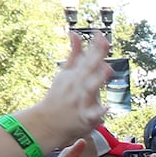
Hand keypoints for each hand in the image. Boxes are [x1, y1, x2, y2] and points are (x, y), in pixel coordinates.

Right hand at [25, 33, 112, 151]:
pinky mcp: (85, 117)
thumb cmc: (59, 96)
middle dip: (96, 57)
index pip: (88, 57)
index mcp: (76, 74)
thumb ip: (75, 54)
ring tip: (106, 69)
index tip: (100, 33)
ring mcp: (82, 100)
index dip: (95, 45)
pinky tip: (107, 107)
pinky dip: (100, 111)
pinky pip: (93, 114)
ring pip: (91, 88)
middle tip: (105, 45)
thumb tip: (75, 33)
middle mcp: (79, 85)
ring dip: (98, 78)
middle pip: (89, 69)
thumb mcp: (65, 73)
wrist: (47, 122)